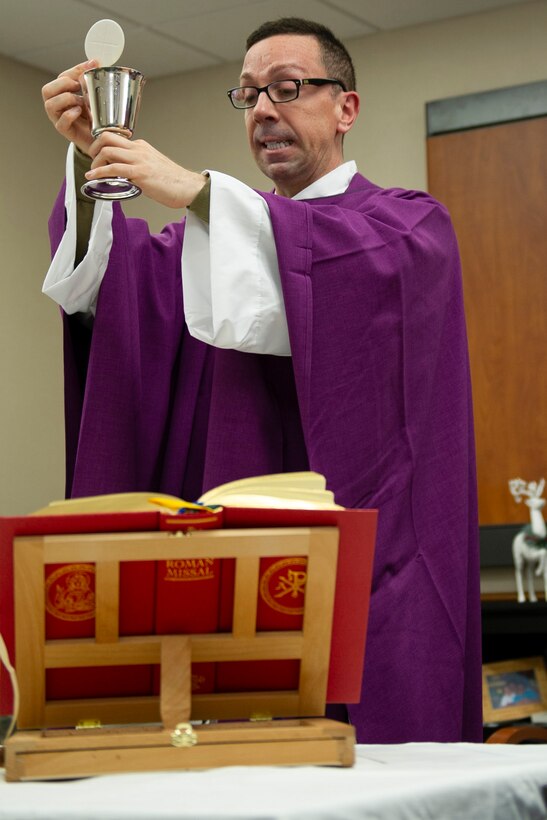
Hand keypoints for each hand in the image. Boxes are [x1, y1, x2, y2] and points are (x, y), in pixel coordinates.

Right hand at [42, 60, 97, 154]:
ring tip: (81, 102)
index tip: (92, 65)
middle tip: (78, 86)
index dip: (75, 70)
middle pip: (47, 90)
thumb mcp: (94, 98)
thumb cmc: (96, 118)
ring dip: (66, 99)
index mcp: (63, 94)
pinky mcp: (65, 132)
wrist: (101, 140)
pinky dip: (69, 114)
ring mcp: (59, 119)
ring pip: (50, 105)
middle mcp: (57, 106)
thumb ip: (93, 82)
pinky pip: (61, 122)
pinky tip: (80, 112)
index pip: (62, 77)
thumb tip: (95, 61)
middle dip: (63, 84)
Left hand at [84, 132, 206, 208]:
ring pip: (107, 150)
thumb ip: (138, 167)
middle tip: (91, 161)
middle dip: (93, 148)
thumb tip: (125, 176)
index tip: (96, 156)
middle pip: (107, 137)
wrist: (188, 188)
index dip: (100, 145)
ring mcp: (139, 160)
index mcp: (142, 147)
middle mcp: (139, 149)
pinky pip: (114, 168)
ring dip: (94, 162)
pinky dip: (99, 172)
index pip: (115, 138)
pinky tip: (93, 177)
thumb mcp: (153, 168)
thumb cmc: (173, 182)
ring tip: (92, 172)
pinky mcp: (140, 173)